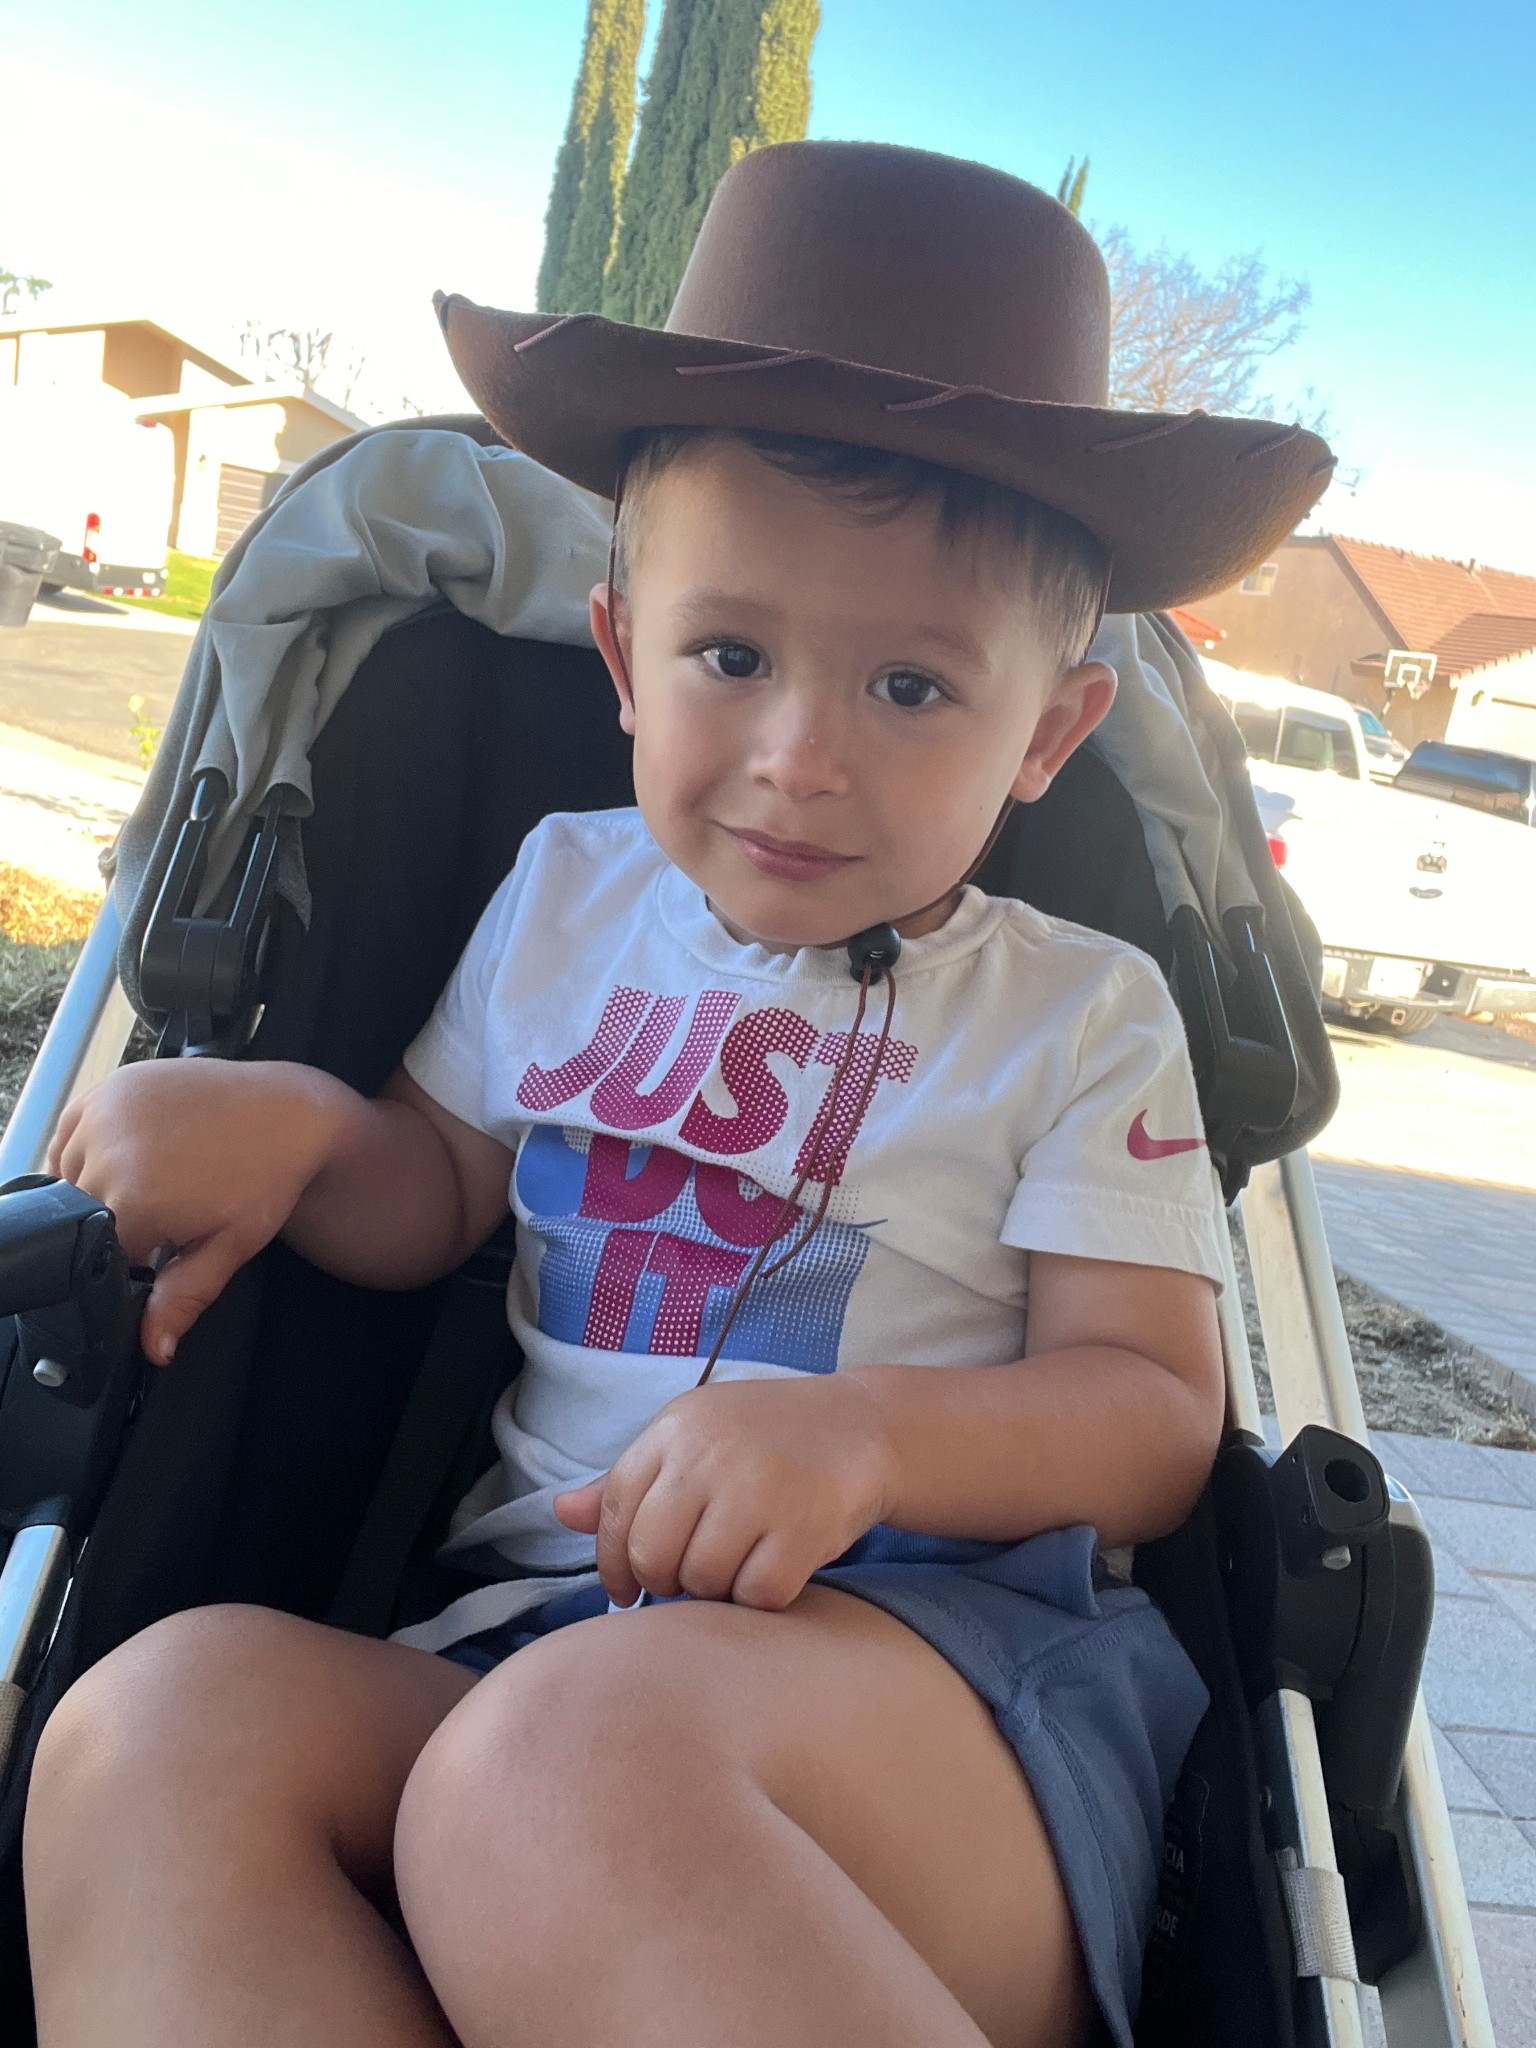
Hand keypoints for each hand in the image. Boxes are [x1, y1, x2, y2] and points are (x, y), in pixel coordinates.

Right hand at [49, 1059, 357, 1362]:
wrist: (287, 1114)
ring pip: (69, 1176)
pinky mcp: (106, 1090)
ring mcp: (104, 1115)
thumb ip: (180, 1299)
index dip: (127, 1261)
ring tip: (158, 1176)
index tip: (159, 1250)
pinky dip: (88, 1151)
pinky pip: (70, 1136)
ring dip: (97, 1186)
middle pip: (80, 1215)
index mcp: (135, 1201)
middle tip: (169, 1208)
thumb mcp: (227, 1248)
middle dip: (116, 1222)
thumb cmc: (265, 1179)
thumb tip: (152, 1348)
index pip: (97, 1256)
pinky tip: (134, 1154)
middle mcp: (109, 1154)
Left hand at [553, 1375, 893, 1611]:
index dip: (614, 1561)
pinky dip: (763, 1598)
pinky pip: (756, 1595)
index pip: (615, 1508)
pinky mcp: (804, 1524)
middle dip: (667, 1580)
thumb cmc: (770, 1441)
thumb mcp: (697, 1441)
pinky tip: (777, 1570)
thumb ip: (632, 1481)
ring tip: (742, 1562)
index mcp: (678, 1427)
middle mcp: (711, 1451)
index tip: (627, 1590)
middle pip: (652, 1553)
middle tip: (696, 1574)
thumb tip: (560, 1513)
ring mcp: (759, 1486)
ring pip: (701, 1580)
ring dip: (717, 1589)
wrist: (866, 1426)